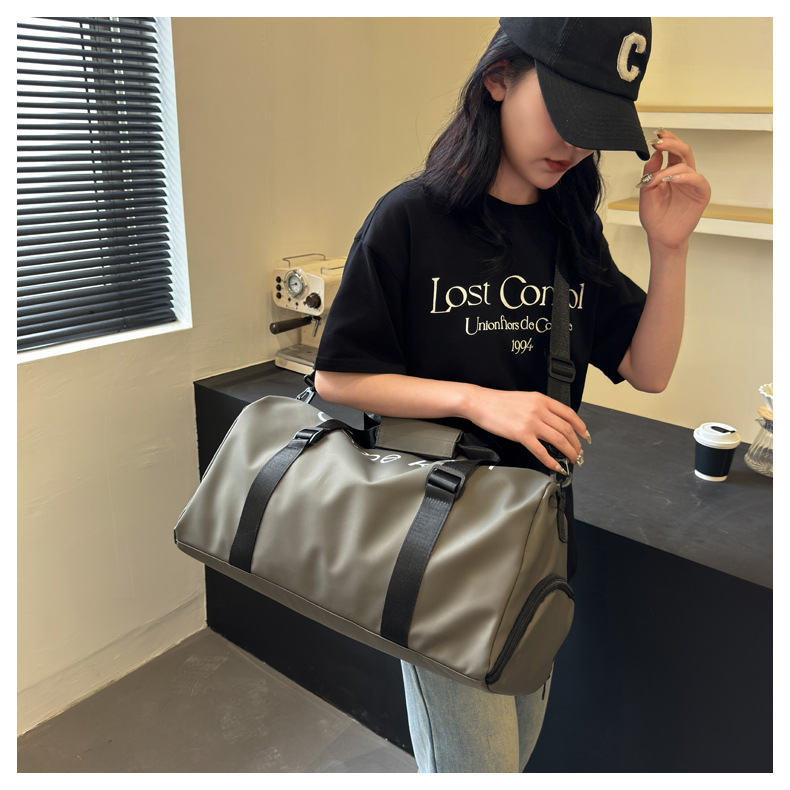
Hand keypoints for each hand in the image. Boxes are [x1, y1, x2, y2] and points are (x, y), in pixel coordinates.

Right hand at [466, 389, 589, 472]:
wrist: (480, 403)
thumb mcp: (525, 398)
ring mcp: (531, 422)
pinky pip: (541, 450)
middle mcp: (539, 410)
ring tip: (572, 460)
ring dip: (568, 452)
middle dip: (576, 444)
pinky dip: (550, 460)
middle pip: (566, 429)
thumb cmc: (499, 402)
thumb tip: (552, 423)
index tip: (584, 436)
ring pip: (558, 440)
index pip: (569, 413)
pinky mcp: (521, 434)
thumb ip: (540, 408)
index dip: (580, 426)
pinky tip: (555, 466)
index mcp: (542, 400)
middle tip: (579, 453)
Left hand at [636, 130, 711, 249]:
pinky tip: (674, 179)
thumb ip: (650, 172)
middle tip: (659, 142)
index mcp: (670, 173)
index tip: (656, 135)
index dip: (667, 140)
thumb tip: (655, 154)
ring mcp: (693, 184)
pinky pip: (698, 180)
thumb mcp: (646, 191)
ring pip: (687, 164)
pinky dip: (686, 177)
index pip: (672, 151)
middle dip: (672, 144)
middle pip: (683, 151)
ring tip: (659, 178)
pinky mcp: (701, 194)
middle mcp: (683, 175)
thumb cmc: (654, 217)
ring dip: (671, 167)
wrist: (660, 236)